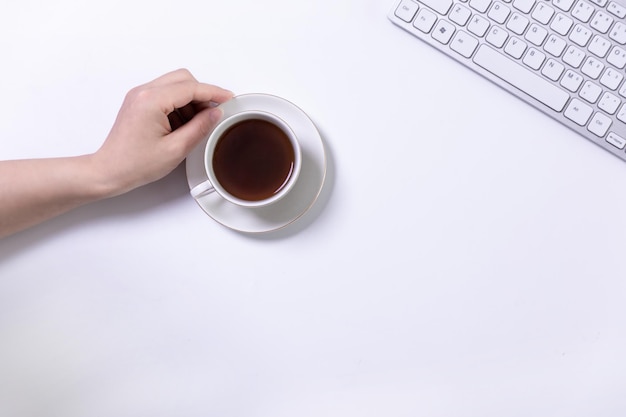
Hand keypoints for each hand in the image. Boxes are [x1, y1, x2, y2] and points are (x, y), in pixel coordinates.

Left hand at [92, 69, 232, 196]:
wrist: (109, 171)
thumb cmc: (135, 164)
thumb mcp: (176, 149)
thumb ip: (199, 127)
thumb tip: (215, 113)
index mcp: (152, 101)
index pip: (191, 88)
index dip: (214, 92)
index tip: (229, 99)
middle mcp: (144, 92)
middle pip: (183, 79)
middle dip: (202, 94)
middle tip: (213, 113)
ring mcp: (140, 96)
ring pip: (175, 85)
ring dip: (190, 101)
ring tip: (195, 125)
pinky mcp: (139, 102)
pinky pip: (165, 94)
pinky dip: (179, 105)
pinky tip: (182, 125)